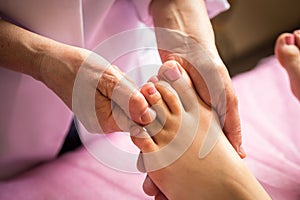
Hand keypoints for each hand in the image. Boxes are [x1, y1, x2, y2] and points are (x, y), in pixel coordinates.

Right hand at [39, 44, 154, 132]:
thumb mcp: (108, 80)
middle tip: (118, 78)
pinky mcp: (100, 109)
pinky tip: (106, 79)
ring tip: (108, 77)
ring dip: (124, 87)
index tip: (144, 85)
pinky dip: (118, 87)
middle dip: (133, 91)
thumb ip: (129, 99)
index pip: (141, 120)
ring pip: (128, 103)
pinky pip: (119, 99)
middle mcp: (104, 126)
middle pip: (136, 111)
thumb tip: (148, 116)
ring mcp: (101, 118)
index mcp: (106, 123)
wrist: (54, 63)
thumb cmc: (78, 68)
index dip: (147, 101)